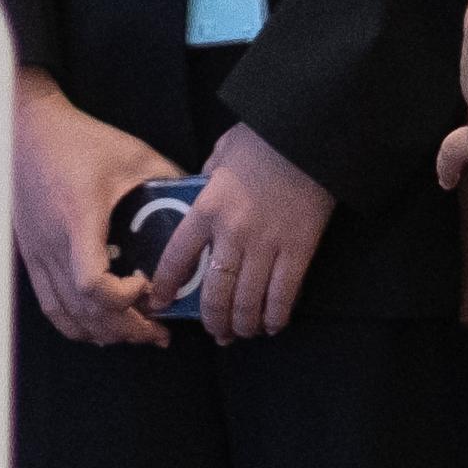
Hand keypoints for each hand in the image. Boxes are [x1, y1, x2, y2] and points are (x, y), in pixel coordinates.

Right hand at [14, 73, 186, 347]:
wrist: (28, 131)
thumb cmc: (79, 140)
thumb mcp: (131, 154)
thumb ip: (167, 178)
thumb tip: (197, 206)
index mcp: (78, 219)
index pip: (92, 283)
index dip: (123, 299)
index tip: (147, 285)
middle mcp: (53, 245)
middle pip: (84, 311)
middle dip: (126, 329)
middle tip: (158, 332)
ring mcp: (38, 254)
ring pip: (67, 316)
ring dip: (103, 332)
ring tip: (134, 333)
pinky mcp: (31, 256)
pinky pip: (51, 306)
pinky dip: (76, 325)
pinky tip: (98, 327)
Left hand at [159, 126, 336, 340]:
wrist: (308, 135)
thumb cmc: (262, 141)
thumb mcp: (221, 155)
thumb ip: (206, 180)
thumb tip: (199, 194)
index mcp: (207, 208)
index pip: (177, 258)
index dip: (166, 286)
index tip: (159, 302)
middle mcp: (232, 233)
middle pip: (215, 293)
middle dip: (212, 320)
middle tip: (214, 330)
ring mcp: (267, 245)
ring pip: (248, 302)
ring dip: (243, 325)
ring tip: (241, 332)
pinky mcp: (299, 250)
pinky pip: (284, 295)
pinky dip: (276, 316)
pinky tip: (272, 324)